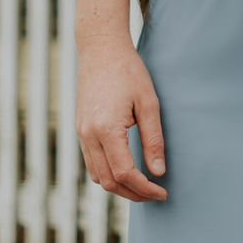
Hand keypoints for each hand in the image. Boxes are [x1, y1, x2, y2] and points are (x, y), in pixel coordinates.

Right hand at [76, 38, 167, 202]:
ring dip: (120, 187)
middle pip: (109, 181)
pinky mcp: (80, 129)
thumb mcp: (149, 104)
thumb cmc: (128, 71)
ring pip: (97, 176)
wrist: (100, 48)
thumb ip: (153, 140)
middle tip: (156, 194)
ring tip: (143, 186)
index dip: (145, 188)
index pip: (125, 173)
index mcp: (106, 129)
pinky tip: (127, 171)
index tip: (162, 193)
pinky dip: (109, 174)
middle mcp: (88, 135)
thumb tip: (158, 172)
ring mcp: (80, 132)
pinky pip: (92, 163)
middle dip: (133, 193)